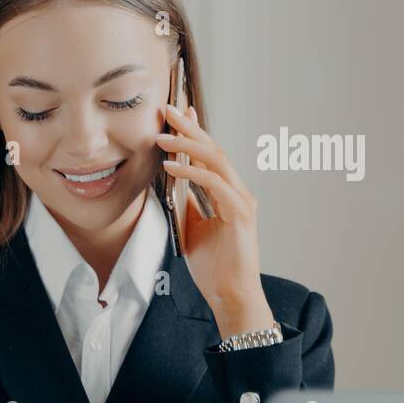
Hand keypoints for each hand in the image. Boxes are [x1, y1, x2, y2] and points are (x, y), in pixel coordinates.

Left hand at [155, 104, 274, 336]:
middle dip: (189, 127)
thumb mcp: (191, 228)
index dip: (194, 131)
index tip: (177, 112)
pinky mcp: (240, 213)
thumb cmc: (214, 266)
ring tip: (162, 136)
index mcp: (227, 192)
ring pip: (215, 160)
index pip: (209, 154)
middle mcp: (237, 191)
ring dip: (186, 145)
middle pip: (212, 149)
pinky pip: (214, 184)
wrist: (231, 293)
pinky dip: (191, 173)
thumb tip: (170, 184)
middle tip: (167, 109)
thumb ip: (186, 204)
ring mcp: (241, 200)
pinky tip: (171, 167)